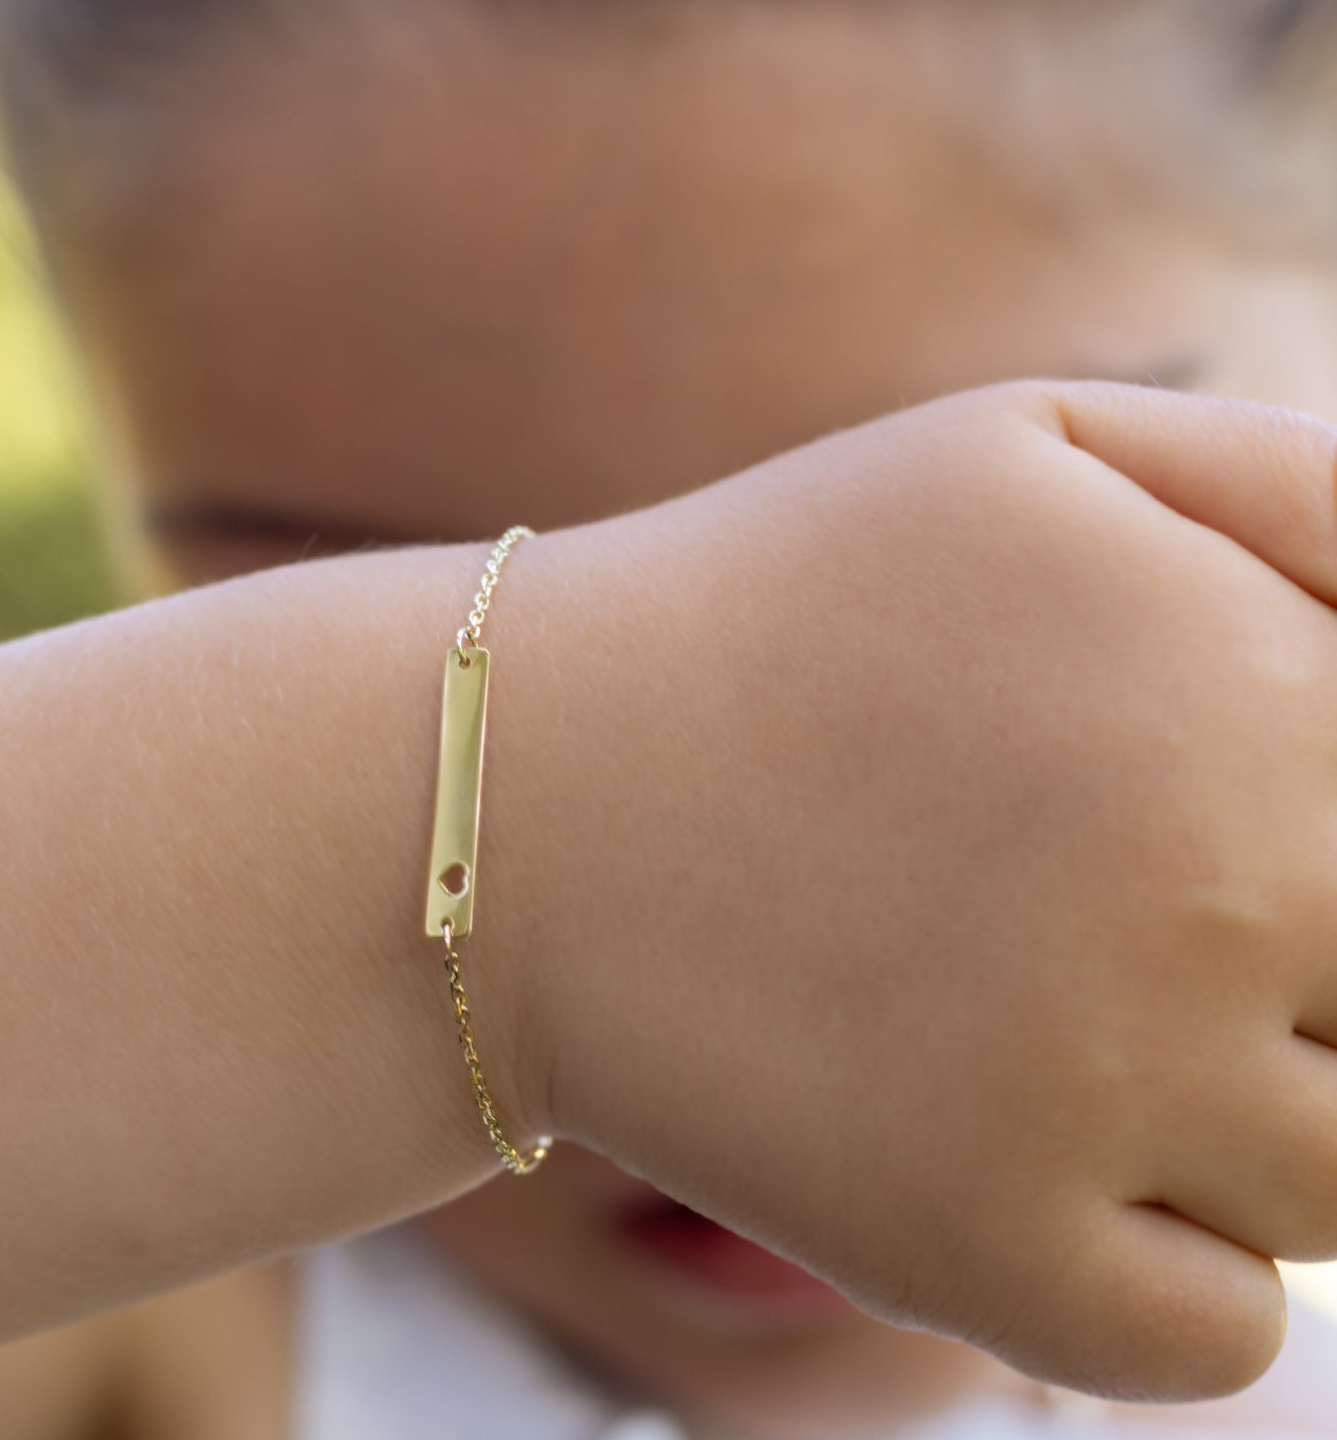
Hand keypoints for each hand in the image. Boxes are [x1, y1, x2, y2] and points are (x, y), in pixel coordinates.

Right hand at [503, 381, 1336, 1401]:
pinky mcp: (983, 1249)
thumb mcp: (1039, 452)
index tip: (1215, 847)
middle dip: (1302, 980)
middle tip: (1120, 925)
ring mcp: (1098, 1093)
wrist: (525, 793)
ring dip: (1232, 1126)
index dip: (1321, 843)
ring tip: (1048, 1022)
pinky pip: (1207, 1331)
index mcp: (1255, 693)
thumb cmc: (787, 609)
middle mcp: (1209, 895)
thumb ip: (1298, 498)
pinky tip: (1008, 1142)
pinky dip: (1146, 1266)